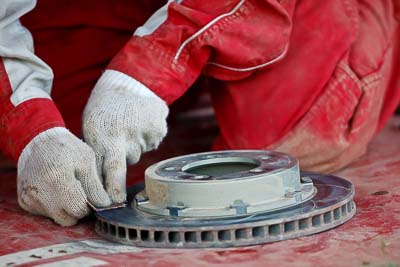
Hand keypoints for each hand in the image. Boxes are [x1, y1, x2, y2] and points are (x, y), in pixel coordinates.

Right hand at [17, 127, 111, 225]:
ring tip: (67, 188)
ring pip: (56, 218)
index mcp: (57, 179)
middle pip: (67, 220)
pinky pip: (45, 213)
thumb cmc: (67, 149)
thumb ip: (95, 186)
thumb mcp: (87, 161)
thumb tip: (105, 206)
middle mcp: (39, 192)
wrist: (38, 141)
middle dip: (77, 210)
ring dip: (65, 208)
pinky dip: (53, 205)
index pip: (78, 210)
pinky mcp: (24, 201)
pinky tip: (55, 189)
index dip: (89, 206)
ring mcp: (29, 198)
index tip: (91, 195)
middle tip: (80, 193)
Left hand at [82, 73, 167, 202]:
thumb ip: (98, 154)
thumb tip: (98, 185)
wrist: (128, 84)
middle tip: (116, 191)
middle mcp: (124, 135)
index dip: (110, 188)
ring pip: (138, 153)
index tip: (112, 203)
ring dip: (133, 147)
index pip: (107, 169)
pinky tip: (139, 125)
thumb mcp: (93, 130)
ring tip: (127, 129)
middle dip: (119, 179)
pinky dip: (145, 138)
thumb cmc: (104, 112)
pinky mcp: (158, 128)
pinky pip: (151, 143)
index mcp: (104, 136)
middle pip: (125, 164)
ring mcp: (143, 131)